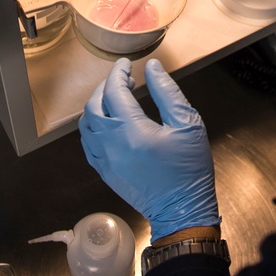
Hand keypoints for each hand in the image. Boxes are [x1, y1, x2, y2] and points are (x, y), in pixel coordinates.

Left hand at [79, 58, 219, 240]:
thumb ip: (168, 92)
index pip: (114, 91)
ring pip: (86, 125)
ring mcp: (104, 160)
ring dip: (96, 106)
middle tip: (124, 79)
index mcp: (132, 131)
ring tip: (115, 99)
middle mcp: (111, 145)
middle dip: (106, 87)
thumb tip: (152, 67)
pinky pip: (87, 143)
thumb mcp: (187, 124)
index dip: (118, 73)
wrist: (182, 210)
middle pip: (94, 106)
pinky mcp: (104, 172)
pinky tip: (109, 123)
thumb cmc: (188, 168)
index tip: (126, 64)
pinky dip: (93, 126)